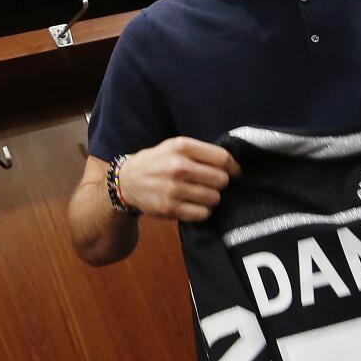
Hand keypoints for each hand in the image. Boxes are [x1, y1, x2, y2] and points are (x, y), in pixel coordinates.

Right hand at [117, 137, 241, 220]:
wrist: (127, 181)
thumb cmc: (156, 162)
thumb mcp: (174, 146)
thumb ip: (200, 152)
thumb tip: (232, 164)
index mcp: (182, 147)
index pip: (222, 158)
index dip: (234, 167)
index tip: (234, 172)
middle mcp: (178, 167)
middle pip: (221, 180)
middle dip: (220, 183)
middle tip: (210, 184)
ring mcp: (174, 189)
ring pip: (214, 198)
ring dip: (211, 198)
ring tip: (200, 194)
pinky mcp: (170, 208)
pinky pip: (202, 213)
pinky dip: (202, 211)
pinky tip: (193, 205)